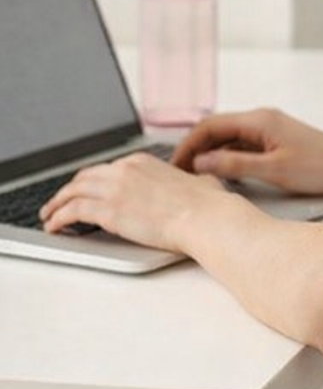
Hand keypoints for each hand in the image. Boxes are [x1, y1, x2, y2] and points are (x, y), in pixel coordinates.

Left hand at [38, 153, 228, 252]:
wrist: (206, 217)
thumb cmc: (209, 205)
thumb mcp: (200, 181)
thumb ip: (191, 180)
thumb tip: (198, 184)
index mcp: (142, 162)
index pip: (106, 169)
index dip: (91, 182)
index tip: (85, 191)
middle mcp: (124, 170)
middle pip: (85, 177)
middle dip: (69, 190)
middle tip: (60, 202)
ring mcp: (114, 189)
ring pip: (72, 192)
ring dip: (56, 204)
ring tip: (49, 216)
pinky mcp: (109, 211)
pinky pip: (72, 211)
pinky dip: (58, 218)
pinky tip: (54, 226)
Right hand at [170, 107, 322, 194]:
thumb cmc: (320, 167)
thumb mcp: (272, 170)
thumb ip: (234, 164)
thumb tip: (201, 162)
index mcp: (259, 120)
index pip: (210, 125)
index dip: (188, 145)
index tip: (174, 166)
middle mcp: (261, 120)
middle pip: (215, 130)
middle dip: (195, 150)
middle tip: (179, 174)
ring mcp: (268, 130)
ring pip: (227, 139)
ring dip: (210, 155)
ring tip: (195, 178)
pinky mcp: (274, 141)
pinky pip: (241, 146)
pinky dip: (227, 159)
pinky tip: (221, 177)